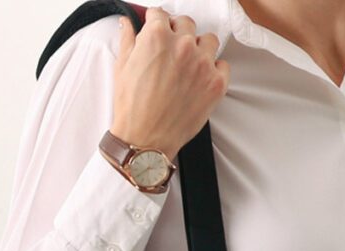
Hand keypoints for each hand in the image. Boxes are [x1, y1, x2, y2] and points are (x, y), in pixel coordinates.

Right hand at [111, 7, 230, 156]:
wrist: (145, 142)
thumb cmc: (132, 109)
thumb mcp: (122, 69)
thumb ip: (128, 39)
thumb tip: (127, 23)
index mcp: (157, 37)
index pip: (161, 14)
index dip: (156, 23)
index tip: (157, 30)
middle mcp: (183, 46)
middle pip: (186, 24)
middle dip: (177, 34)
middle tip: (171, 52)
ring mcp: (202, 64)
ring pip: (208, 41)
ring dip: (199, 48)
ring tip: (189, 64)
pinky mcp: (216, 84)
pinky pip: (222, 66)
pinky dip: (214, 70)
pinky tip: (201, 79)